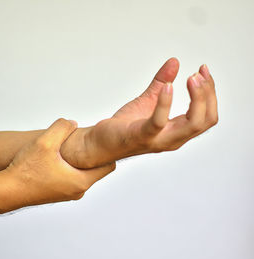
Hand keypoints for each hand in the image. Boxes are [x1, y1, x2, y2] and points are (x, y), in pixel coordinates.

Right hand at [3, 119, 115, 211]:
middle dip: (90, 154)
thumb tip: (72, 123)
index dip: (106, 151)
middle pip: (94, 169)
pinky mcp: (56, 194)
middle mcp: (77, 191)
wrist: (6, 191)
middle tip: (81, 140)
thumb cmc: (25, 171)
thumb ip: (62, 127)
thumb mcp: (45, 141)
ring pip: (80, 173)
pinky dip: (66, 167)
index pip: (108, 166)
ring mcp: (66, 194)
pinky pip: (69, 178)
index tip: (97, 140)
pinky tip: (53, 158)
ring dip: (75, 160)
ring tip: (63, 148)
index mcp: (80, 181)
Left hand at [83, 58, 217, 166]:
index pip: (207, 115)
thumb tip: (174, 62)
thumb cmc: (125, 126)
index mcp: (177, 131)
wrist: (101, 143)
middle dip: (208, 94)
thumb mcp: (147, 100)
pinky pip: (159, 121)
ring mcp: (159, 139)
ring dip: (197, 99)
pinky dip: (165, 103)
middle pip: (206, 119)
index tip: (203, 70)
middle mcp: (173, 139)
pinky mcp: (141, 136)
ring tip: (191, 78)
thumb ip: (161, 83)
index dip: (210, 92)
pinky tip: (167, 87)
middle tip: (199, 74)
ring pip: (192, 124)